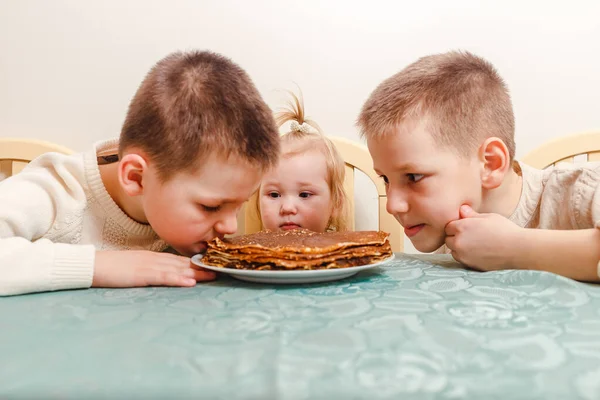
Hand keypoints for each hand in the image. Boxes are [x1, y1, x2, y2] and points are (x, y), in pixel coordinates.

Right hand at [92, 250, 215, 287]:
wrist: (90, 265)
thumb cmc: (109, 268)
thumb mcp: (132, 267)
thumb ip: (147, 269)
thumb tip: (160, 274)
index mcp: (151, 256)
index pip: (177, 259)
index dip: (194, 262)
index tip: (210, 264)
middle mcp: (153, 258)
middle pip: (181, 262)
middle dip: (201, 266)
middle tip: (219, 269)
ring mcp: (148, 265)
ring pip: (177, 268)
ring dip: (195, 272)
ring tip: (212, 275)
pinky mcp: (141, 274)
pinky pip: (163, 276)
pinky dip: (177, 279)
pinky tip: (189, 282)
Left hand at [444, 205, 523, 270]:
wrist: (517, 249)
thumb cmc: (505, 230)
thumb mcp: (488, 217)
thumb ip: (471, 215)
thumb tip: (461, 209)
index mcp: (462, 227)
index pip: (448, 226)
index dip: (457, 226)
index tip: (466, 227)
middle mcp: (459, 241)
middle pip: (448, 239)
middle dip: (455, 237)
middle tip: (470, 236)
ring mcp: (463, 255)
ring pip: (453, 250)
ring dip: (459, 248)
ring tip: (475, 245)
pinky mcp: (469, 264)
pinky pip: (460, 259)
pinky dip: (465, 256)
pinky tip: (477, 252)